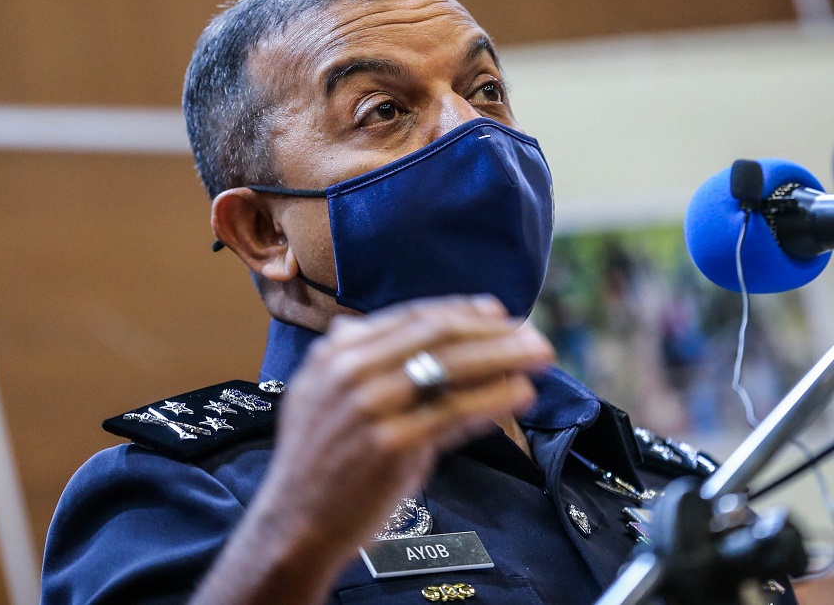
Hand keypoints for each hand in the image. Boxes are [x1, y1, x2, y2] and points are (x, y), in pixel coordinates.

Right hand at [193, 295, 553, 603]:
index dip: (460, 311)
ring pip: (451, 367)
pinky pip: (455, 412)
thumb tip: (416, 336)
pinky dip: (493, 398)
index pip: (410, 316)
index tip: (497, 312)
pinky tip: (520, 393)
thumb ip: (366, 362)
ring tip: (539, 356)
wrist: (294, 523)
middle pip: (437, 335)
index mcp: (335, 352)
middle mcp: (350, 370)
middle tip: (532, 334)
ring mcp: (370, 406)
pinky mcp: (391, 444)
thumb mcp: (326, 396)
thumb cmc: (318, 462)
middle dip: (493, 331)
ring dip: (504, 357)